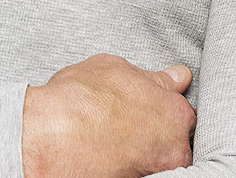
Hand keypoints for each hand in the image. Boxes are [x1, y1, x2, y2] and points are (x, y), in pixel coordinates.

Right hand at [22, 53, 194, 177]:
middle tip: (130, 128)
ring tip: (118, 144)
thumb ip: (154, 77)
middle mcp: (175, 148)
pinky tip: (113, 159)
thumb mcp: (117, 69)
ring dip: (145, 155)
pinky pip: (142, 175)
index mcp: (176, 114)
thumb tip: (178, 77)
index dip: (164, 112)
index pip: (184, 115)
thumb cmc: (81, 99)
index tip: (150, 111)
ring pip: (159, 163)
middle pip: (177, 143)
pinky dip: (131, 169)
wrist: (51, 138)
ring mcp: (158, 174)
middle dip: (158, 136)